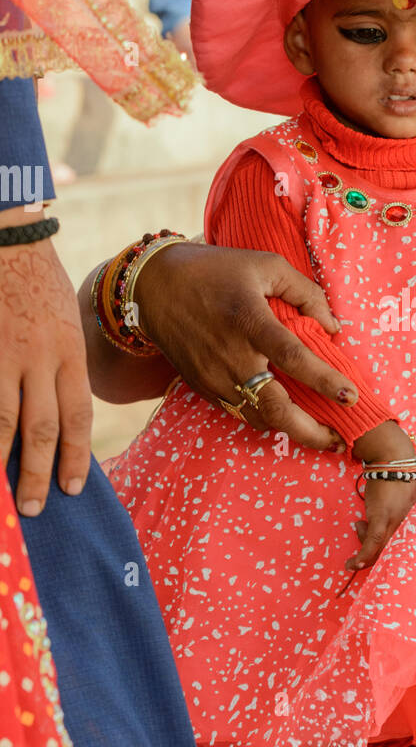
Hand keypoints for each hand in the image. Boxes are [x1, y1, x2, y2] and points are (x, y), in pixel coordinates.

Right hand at [0, 220, 91, 514]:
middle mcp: (38, 359)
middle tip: (36, 508)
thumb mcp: (65, 323)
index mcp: (69, 352)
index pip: (77, 416)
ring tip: (3, 497)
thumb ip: (62, 366)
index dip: (76, 456)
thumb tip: (60, 414)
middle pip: (41, 428)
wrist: (7, 238)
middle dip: (39, 473)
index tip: (73, 488)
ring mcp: (1, 356)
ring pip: (0, 422)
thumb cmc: (37, 283)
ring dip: (1, 463)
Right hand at [132, 242, 357, 449]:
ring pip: (258, 419)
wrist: (154, 287)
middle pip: (274, 408)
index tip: (351, 396)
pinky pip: (240, 413)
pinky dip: (266, 420)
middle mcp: (231, 356)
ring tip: (320, 431)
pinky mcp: (203, 388)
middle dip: (310, 432)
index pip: (292, 357)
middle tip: (339, 439)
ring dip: (291, 430)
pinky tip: (287, 417)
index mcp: (249, 320)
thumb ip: (305, 292)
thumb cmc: (216, 270)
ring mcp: (214, 377)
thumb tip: (332, 328)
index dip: (324, 380)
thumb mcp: (266, 265)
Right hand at [346, 421, 415, 568]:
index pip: (397, 542)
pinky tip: (354, 563)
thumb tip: (381, 513)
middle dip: (371, 553)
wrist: (393, 456)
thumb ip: (395, 504)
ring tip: (358, 527)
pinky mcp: (381, 516)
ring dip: (364, 550)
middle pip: (388, 548)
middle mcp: (403, 522)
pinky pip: (373, 542)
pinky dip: (364, 555)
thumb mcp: (401, 490)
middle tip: (357, 552)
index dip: (385, 552)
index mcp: (409, 516)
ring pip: (379, 546)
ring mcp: (393, 520)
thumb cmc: (396, 469)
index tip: (370, 554)